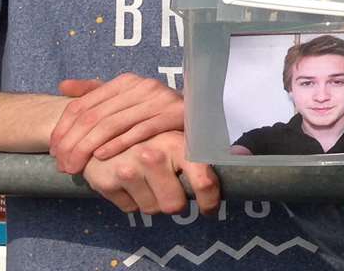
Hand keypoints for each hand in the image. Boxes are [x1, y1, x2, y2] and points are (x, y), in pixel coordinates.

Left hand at [51, 74, 185, 173]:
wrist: (203, 113)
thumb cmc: (158, 111)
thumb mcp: (127, 98)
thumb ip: (96, 93)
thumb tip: (63, 86)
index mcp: (125, 82)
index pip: (83, 104)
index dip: (63, 127)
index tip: (53, 150)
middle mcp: (140, 86)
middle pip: (94, 116)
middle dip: (72, 143)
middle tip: (61, 165)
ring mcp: (158, 100)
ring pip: (112, 124)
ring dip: (88, 148)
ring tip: (75, 167)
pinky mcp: (173, 115)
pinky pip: (140, 131)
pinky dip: (118, 144)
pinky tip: (102, 158)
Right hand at [81, 130, 219, 215]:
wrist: (101, 133)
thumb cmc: (147, 137)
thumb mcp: (177, 137)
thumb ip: (207, 149)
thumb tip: (242, 155)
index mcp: (176, 144)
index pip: (203, 182)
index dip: (209, 202)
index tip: (208, 208)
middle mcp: (153, 157)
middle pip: (174, 205)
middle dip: (175, 202)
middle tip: (169, 189)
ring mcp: (128, 170)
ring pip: (152, 210)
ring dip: (152, 201)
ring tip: (147, 181)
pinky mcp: (107, 183)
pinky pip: (130, 209)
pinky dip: (132, 200)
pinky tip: (129, 183)